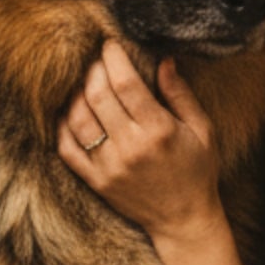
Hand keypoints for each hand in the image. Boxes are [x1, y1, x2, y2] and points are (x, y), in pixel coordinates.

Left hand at [57, 41, 244, 264]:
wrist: (183, 220)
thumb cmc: (197, 171)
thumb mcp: (202, 130)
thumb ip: (180, 94)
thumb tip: (163, 60)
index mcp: (158, 131)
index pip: (126, 84)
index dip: (114, 58)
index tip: (110, 44)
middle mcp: (130, 147)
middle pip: (98, 96)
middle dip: (94, 70)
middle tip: (96, 59)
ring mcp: (108, 166)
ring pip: (78, 119)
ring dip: (76, 94)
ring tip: (84, 81)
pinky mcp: (96, 181)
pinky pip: (67, 148)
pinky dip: (62, 125)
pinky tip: (69, 111)